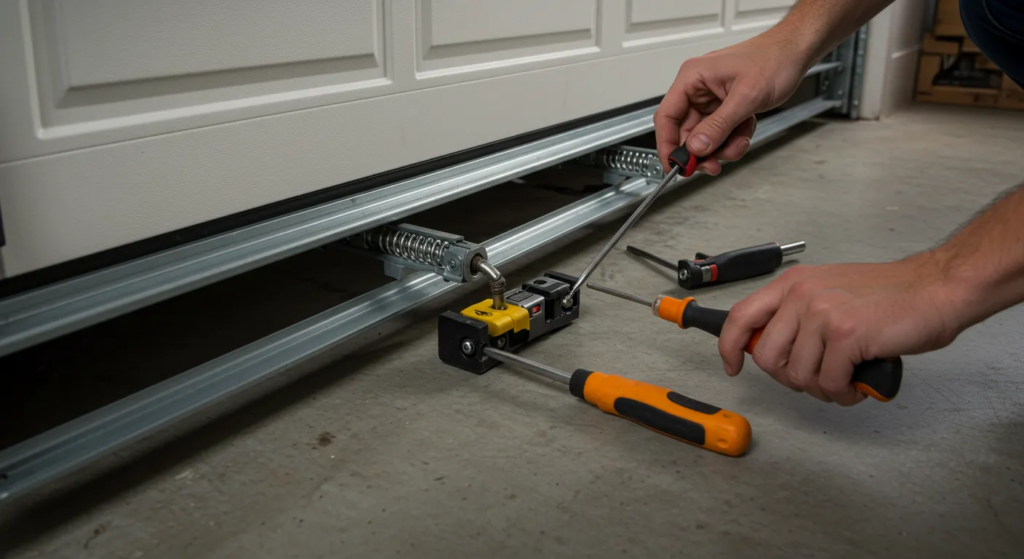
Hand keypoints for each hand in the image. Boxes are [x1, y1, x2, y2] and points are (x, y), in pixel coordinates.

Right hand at [654, 34, 807, 174]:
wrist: (795, 53)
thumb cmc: (773, 59)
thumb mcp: (745, 97)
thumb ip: (718, 126)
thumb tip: (696, 147)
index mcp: (692, 78)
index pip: (667, 117)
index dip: (667, 145)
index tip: (674, 167)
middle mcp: (698, 89)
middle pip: (685, 131)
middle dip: (702, 151)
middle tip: (713, 165)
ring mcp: (711, 99)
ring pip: (705, 137)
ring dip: (722, 146)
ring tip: (740, 141)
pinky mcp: (725, 107)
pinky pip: (721, 133)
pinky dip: (733, 138)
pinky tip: (746, 128)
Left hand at [718, 256, 963, 405]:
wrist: (936, 288)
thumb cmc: (889, 295)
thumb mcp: (829, 292)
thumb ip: (797, 315)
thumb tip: (770, 348)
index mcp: (793, 284)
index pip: (740, 316)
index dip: (729, 347)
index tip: (733, 366)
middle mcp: (801, 296)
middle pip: (767, 357)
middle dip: (791, 379)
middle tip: (819, 378)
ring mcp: (822, 314)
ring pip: (798, 376)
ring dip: (822, 390)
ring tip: (845, 381)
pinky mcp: (845, 335)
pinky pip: (828, 382)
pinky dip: (844, 392)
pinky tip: (858, 383)